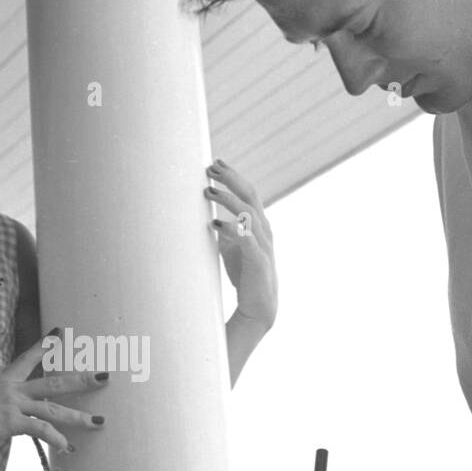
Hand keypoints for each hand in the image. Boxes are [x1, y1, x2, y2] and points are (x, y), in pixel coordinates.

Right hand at [0, 335, 107, 450]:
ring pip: (54, 408)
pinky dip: (57, 440)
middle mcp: (12, 388)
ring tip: (99, 422)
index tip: (61, 331)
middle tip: (105, 376)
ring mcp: (13, 403)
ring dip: (79, 416)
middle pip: (55, 381)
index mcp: (4, 380)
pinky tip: (68, 448)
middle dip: (82, 380)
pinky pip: (41, 430)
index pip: (29, 357)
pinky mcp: (10, 421)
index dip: (46, 344)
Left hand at [206, 160, 275, 329]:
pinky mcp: (258, 261)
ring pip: (248, 214)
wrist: (260, 305)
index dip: (233, 177)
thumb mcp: (232, 246)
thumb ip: (225, 229)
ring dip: (228, 201)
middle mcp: (264, 229)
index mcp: (259, 223)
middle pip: (250, 195)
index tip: (214, 165)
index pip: (248, 192)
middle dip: (231, 179)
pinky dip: (232, 230)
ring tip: (208, 192)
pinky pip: (246, 241)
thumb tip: (207, 216)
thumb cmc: (245, 273)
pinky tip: (215, 224)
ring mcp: (263, 244)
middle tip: (211, 168)